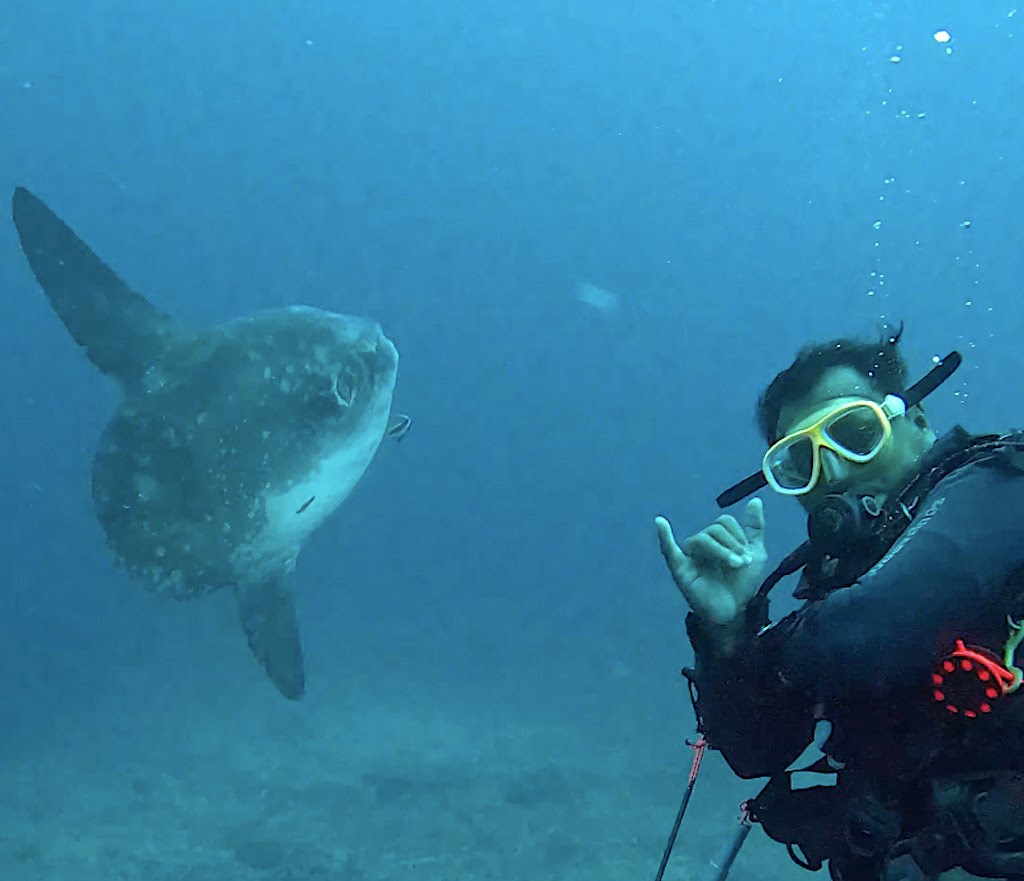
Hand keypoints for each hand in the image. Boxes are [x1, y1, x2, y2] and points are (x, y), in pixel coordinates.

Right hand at [655, 498, 767, 625]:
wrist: (735, 611)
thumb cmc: (742, 584)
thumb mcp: (755, 553)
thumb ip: (754, 528)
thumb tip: (756, 501)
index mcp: (718, 539)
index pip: (724, 522)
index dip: (738, 535)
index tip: (748, 556)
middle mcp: (702, 545)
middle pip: (714, 530)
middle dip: (732, 544)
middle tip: (742, 563)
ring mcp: (690, 556)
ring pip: (702, 539)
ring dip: (722, 550)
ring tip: (735, 565)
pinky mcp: (681, 569)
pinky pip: (669, 550)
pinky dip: (664, 536)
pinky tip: (661, 523)